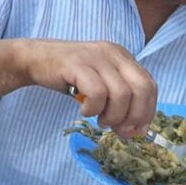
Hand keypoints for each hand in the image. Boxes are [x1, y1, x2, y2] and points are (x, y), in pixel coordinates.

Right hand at [21, 39, 156, 137]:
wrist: (35, 58)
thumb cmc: (69, 74)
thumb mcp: (101, 82)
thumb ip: (120, 101)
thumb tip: (135, 132)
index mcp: (122, 56)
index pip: (150, 85)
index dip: (147, 111)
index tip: (136, 129)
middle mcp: (112, 52)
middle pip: (142, 88)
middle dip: (134, 116)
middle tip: (118, 128)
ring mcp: (95, 56)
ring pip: (120, 94)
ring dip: (112, 116)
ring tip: (99, 119)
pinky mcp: (77, 63)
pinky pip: (97, 93)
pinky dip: (93, 108)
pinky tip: (84, 110)